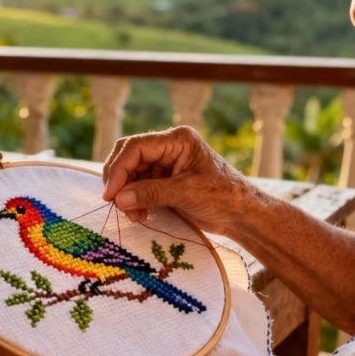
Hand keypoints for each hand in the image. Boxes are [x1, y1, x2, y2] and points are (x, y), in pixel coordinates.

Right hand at [102, 126, 254, 234]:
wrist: (243, 215)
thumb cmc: (223, 197)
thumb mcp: (186, 193)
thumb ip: (151, 193)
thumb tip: (119, 198)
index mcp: (177, 140)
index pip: (136, 147)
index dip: (119, 169)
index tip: (111, 194)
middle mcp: (168, 147)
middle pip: (129, 157)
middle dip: (121, 182)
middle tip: (117, 205)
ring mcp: (165, 164)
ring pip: (131, 174)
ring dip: (127, 195)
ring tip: (135, 215)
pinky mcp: (164, 181)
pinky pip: (139, 186)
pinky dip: (135, 200)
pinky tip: (141, 214)